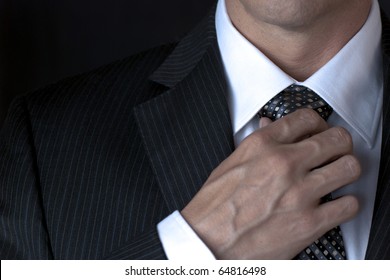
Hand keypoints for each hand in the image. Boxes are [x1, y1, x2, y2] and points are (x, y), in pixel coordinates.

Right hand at [181, 109, 359, 258]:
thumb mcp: (231, 164)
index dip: (320, 124)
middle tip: (334, 154)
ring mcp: (299, 192)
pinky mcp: (309, 222)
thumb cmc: (214, 205)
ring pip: (349, 168)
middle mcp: (283, 163)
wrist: (207, 242)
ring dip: (346, 171)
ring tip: (336, 178)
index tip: (320, 133)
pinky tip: (334, 205)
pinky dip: (346, 204)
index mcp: (262, 145)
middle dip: (339, 145)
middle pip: (336, 139)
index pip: (307, 118)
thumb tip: (270, 125)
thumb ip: (256, 144)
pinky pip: (349, 205)